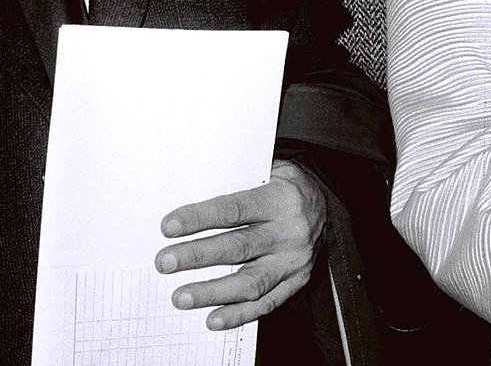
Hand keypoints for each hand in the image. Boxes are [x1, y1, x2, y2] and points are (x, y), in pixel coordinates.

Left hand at [156, 160, 325, 329]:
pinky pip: (266, 303)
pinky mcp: (295, 281)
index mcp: (280, 199)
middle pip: (237, 247)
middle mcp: (289, 232)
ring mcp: (293, 261)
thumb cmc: (285, 186)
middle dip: (197, 256)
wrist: (325, 205)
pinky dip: (238, 315)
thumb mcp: (267, 171)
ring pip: (249, 282)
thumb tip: (189, 195)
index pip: (234, 209)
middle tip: (165, 262)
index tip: (169, 227)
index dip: (200, 218)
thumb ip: (236, 182)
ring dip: (212, 292)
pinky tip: (213, 319)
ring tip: (181, 297)